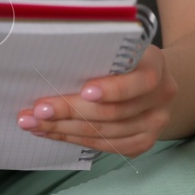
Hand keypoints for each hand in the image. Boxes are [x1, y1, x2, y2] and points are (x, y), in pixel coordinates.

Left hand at [16, 45, 176, 157]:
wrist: (150, 79)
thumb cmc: (123, 58)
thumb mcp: (118, 47)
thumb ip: (98, 55)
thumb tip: (53, 64)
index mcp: (156, 67)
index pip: (140, 82)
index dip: (113, 89)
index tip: (84, 91)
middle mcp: (161, 99)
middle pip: (113, 112)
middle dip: (70, 111)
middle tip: (37, 110)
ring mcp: (154, 125)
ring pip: (105, 133)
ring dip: (64, 129)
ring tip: (33, 123)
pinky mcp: (142, 143)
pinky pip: (105, 147)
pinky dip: (73, 139)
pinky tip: (50, 132)